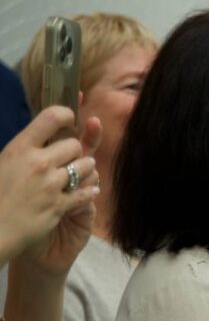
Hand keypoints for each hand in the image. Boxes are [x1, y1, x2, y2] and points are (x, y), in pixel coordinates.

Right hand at [0, 106, 101, 271]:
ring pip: (86, 166)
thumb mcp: (3, 163)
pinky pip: (86, 192)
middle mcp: (37, 163)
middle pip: (75, 144)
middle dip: (75, 152)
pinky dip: (88, 193)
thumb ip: (25, 149)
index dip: (67, 115)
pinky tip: (86, 193)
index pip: (52, 117)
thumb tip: (43, 135)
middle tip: (67, 160)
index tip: (70, 120)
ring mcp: (50, 185)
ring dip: (84, 171)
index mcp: (20, 148)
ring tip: (75, 177)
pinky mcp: (59, 206)